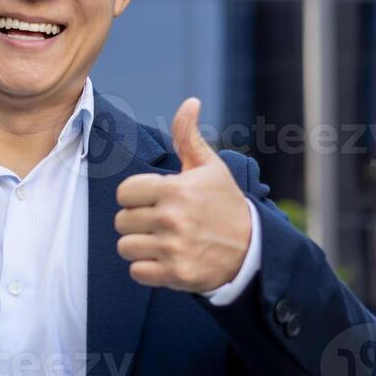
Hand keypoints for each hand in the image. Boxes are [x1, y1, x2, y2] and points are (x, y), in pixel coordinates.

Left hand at [114, 97, 250, 291]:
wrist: (253, 249)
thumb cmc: (225, 204)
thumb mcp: (210, 168)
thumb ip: (189, 136)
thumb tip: (190, 101)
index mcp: (175, 189)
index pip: (124, 193)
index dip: (136, 197)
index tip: (155, 200)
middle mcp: (172, 218)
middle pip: (121, 221)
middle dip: (138, 222)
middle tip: (162, 223)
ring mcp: (174, 248)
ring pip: (125, 247)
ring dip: (140, 246)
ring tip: (163, 241)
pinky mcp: (176, 274)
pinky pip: (137, 272)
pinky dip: (147, 269)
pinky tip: (166, 260)